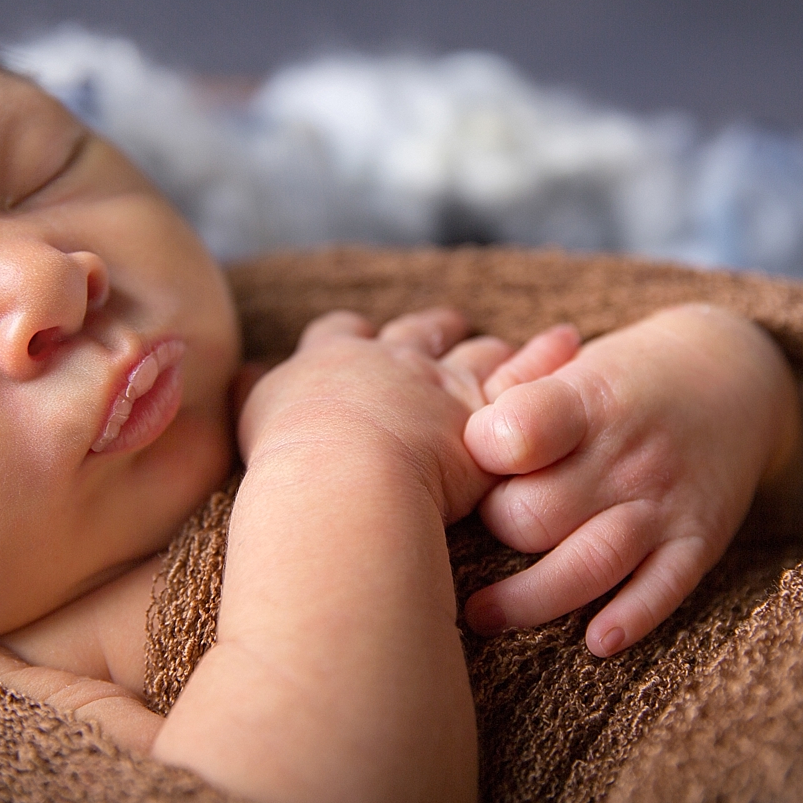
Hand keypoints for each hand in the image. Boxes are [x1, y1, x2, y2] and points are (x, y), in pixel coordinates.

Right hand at [238, 307, 519, 522]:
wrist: (344, 479)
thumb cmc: (291, 465)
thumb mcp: (253, 420)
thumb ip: (251, 395)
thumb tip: (238, 375)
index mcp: (328, 363)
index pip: (337, 334)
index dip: (349, 335)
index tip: (359, 336)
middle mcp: (388, 362)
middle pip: (413, 332)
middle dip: (428, 328)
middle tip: (447, 323)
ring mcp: (440, 385)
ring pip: (473, 353)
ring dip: (487, 348)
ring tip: (503, 345)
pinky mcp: (484, 418)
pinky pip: (527, 379)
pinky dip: (547, 360)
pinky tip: (564, 345)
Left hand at [462, 304, 800, 656]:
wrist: (733, 375)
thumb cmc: (627, 378)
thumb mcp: (574, 364)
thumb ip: (513, 391)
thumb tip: (461, 432)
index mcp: (587, 400)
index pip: (515, 435)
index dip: (477, 454)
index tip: (467, 464)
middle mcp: (626, 455)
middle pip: (534, 515)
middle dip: (495, 528)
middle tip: (483, 528)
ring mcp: (664, 502)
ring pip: (588, 564)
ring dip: (530, 600)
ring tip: (483, 616)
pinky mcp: (697, 542)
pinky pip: (663, 590)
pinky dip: (633, 619)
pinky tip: (597, 642)